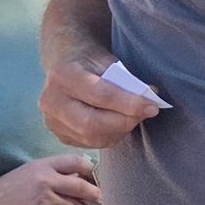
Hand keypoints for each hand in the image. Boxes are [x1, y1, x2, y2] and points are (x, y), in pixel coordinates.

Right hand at [0, 156, 101, 204]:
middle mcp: (46, 181)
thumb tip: (83, 175)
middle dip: (95, 194)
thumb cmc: (10, 188)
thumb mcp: (31, 171)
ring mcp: (45, 201)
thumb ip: (54, 170)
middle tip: (99, 197)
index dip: (92, 170)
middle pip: (83, 187)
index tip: (97, 177)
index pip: (78, 162)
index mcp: (44, 165)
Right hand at [39, 53, 156, 150]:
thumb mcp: (107, 61)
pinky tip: (119, 124)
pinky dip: (110, 137)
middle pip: (91, 124)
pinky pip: (89, 144)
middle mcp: (51, 100)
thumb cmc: (91, 61)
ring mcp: (51, 121)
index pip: (100, 95)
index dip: (129, 104)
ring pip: (92, 138)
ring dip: (120, 131)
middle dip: (124, 122)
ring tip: (134, 117)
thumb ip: (125, 80)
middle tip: (146, 114)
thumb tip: (150, 97)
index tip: (152, 106)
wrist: (66, 64)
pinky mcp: (58, 135)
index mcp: (63, 75)